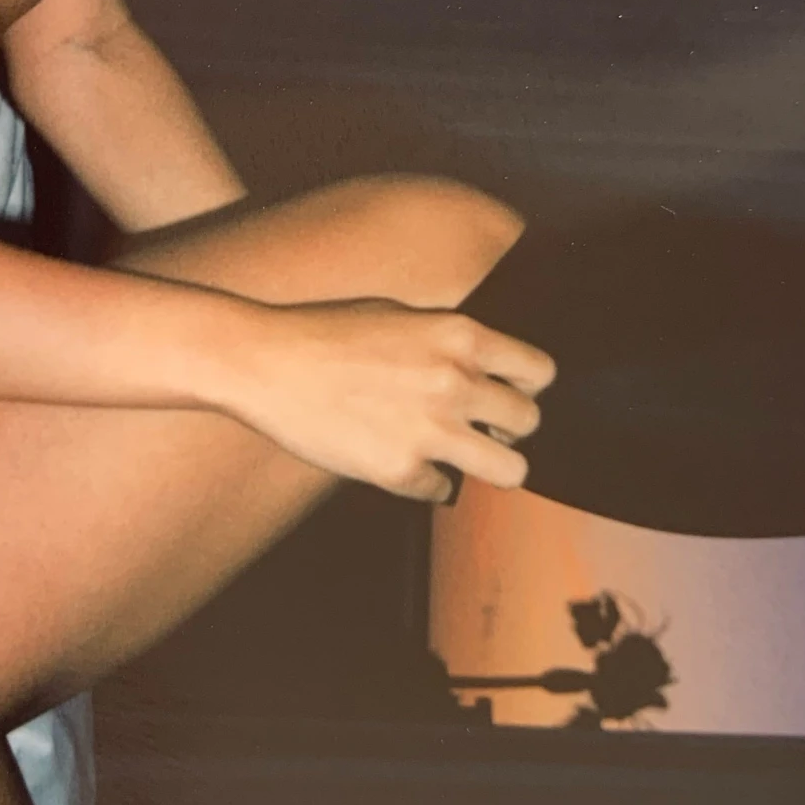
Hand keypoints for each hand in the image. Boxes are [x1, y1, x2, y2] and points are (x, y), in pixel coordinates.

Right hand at [220, 297, 554, 501]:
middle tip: (480, 428)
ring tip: (460, 456)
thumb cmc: (327, 332)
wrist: (264, 361)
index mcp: (460, 336)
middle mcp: (454, 382)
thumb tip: (487, 371)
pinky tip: (401, 461)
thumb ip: (450, 342)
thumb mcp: (401, 315)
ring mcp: (429, 430)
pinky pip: (444, 489)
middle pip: (530, 421)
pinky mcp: (399, 469)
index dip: (526, 386)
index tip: (506, 392)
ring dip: (489, 465)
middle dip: (509, 428)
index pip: (540, 371)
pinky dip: (427, 482)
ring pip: (511, 470)